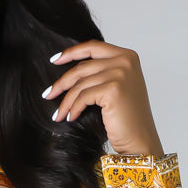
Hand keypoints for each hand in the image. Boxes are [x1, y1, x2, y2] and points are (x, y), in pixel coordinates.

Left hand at [43, 40, 163, 156]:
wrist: (140, 141)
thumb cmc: (128, 120)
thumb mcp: (117, 87)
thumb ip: (103, 72)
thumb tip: (73, 71)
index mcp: (127, 56)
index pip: (93, 47)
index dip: (71, 52)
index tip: (55, 60)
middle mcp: (125, 61)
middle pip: (83, 67)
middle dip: (62, 82)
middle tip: (48, 94)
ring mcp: (120, 73)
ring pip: (80, 84)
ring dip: (65, 101)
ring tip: (58, 114)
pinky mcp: (113, 88)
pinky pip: (83, 96)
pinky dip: (73, 108)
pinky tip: (70, 118)